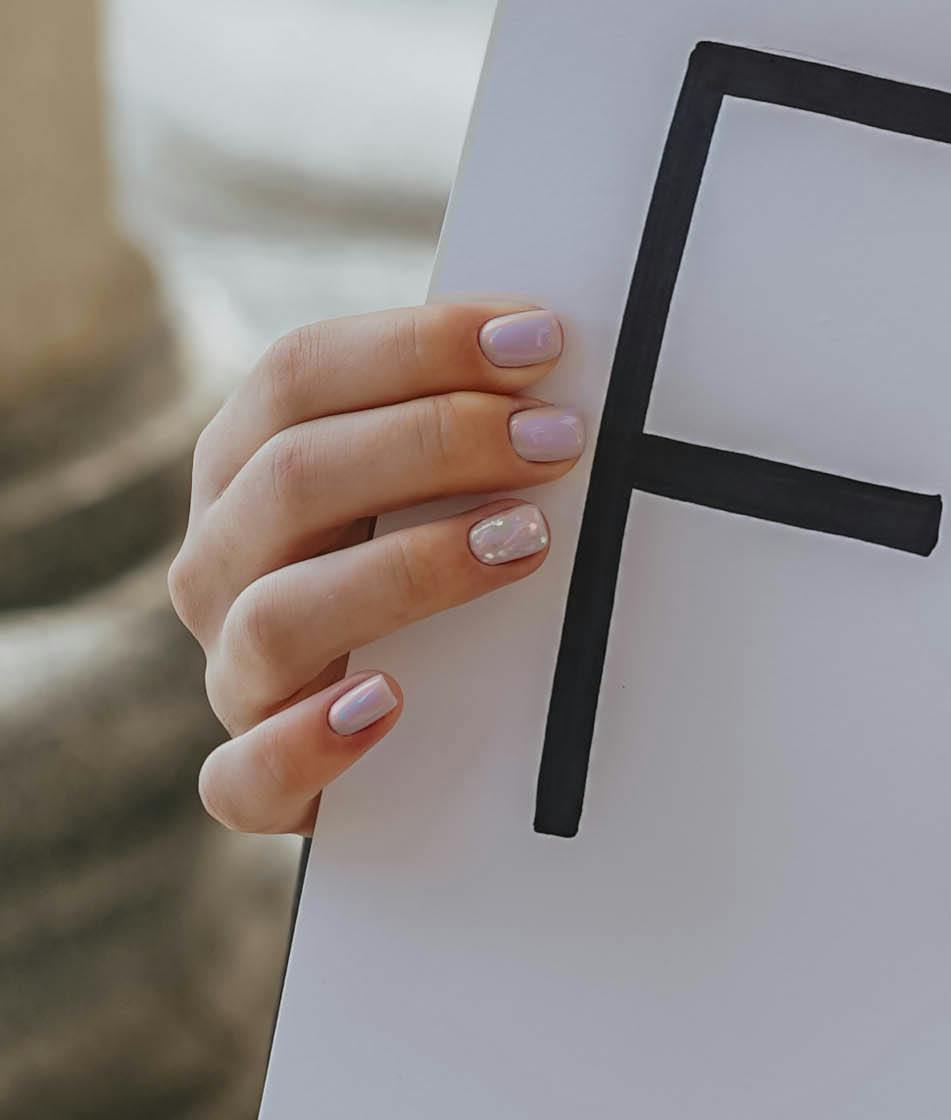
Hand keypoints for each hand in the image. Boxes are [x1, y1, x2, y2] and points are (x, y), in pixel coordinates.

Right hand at [177, 304, 586, 834]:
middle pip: (293, 476)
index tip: (540, 341)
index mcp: (246, 462)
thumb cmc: (427, 558)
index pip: (298, 374)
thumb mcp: (426, 481)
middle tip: (558, 440)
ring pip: (276, 614)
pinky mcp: (253, 778)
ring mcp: (232, 670)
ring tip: (524, 542)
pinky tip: (390, 703)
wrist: (406, 728)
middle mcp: (220, 560)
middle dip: (435, 442)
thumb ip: (462, 413)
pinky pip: (247, 775)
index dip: (416, 347)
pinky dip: (308, 743)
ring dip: (407, 569)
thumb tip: (560, 341)